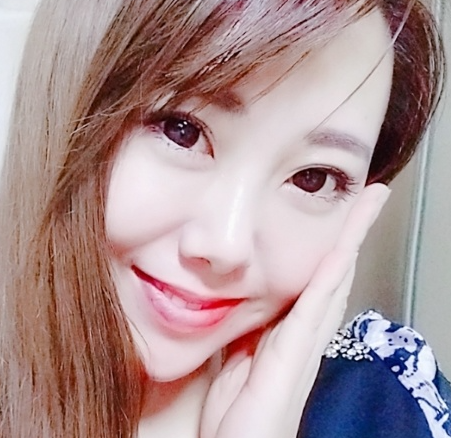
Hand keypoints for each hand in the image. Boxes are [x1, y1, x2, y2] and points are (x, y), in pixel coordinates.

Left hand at [200, 183, 390, 437]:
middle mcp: (304, 330)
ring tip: (368, 205)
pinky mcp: (295, 358)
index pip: (314, 276)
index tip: (339, 209)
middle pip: (333, 272)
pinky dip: (330, 278)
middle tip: (370, 196)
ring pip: (332, 281)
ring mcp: (305, 343)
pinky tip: (341, 253)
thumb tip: (238, 300)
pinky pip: (315, 310)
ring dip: (350, 241)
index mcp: (288, 327)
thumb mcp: (236, 357)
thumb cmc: (237, 410)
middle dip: (351, 232)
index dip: (331, 242)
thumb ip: (244, 329)